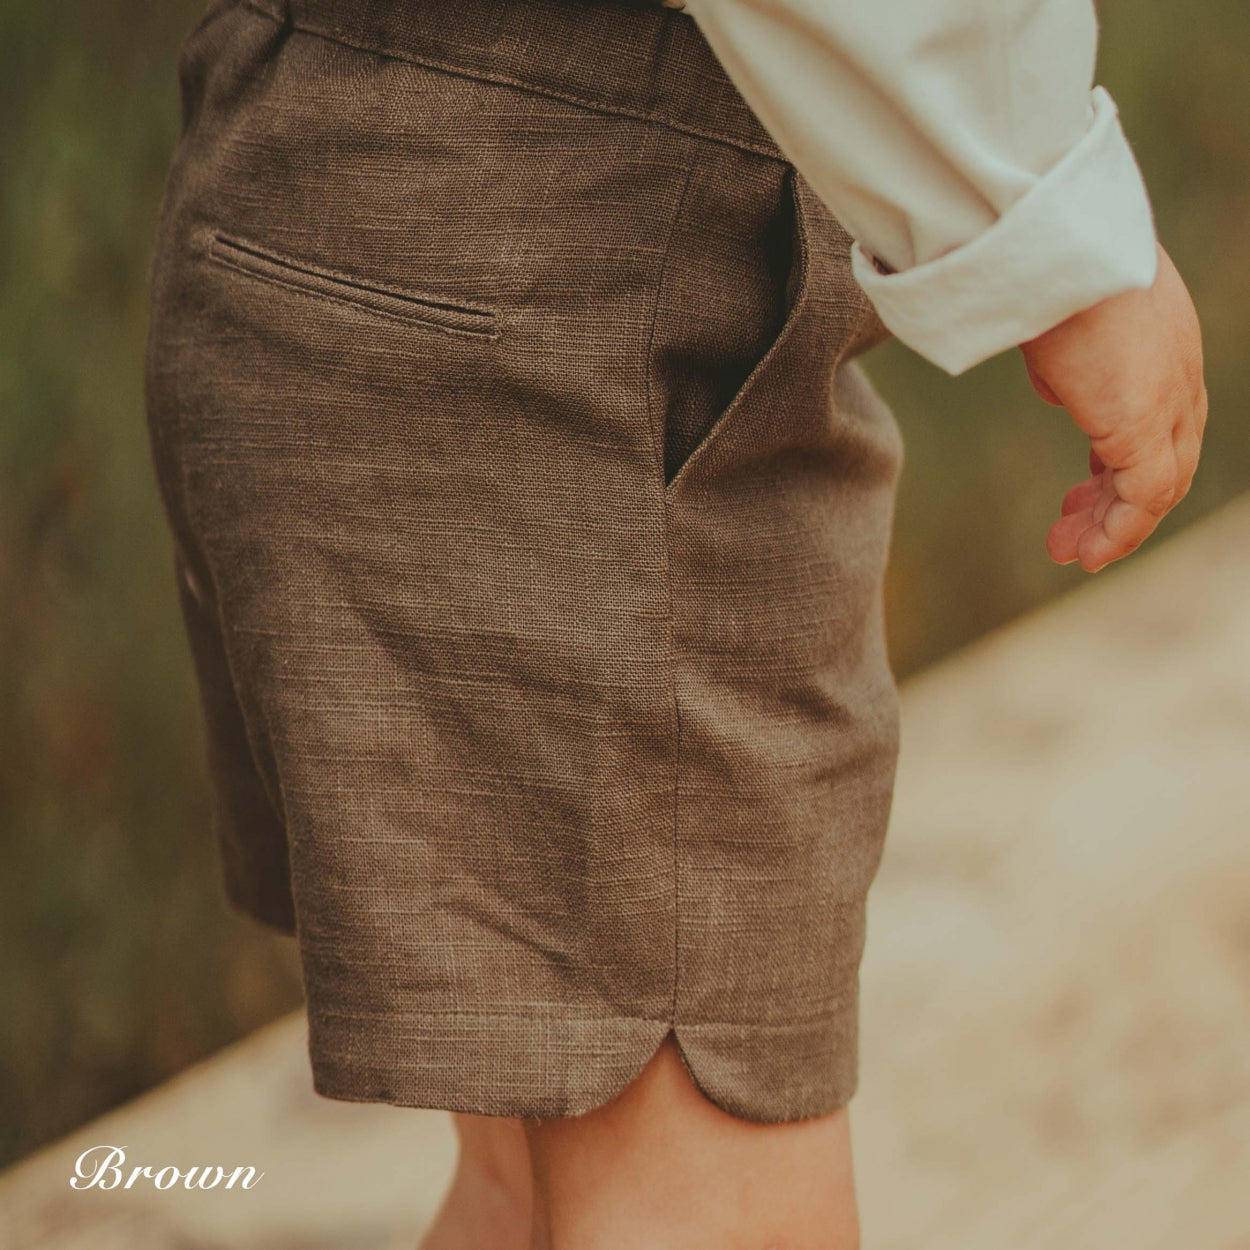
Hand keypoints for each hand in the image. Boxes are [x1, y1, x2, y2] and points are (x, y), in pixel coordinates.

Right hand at [1018, 242, 1206, 572]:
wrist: (1060, 253)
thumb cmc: (1051, 271)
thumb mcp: (1063, 319)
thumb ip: (1071, 358)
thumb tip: (1064, 389)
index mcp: (1167, 348)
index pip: (1160, 425)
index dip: (1120, 467)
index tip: (1081, 493)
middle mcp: (1181, 379)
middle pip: (1166, 462)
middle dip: (1116, 506)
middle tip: (1073, 532)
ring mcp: (1170, 404)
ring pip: (1159, 488)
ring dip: (1112, 526)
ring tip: (1070, 552)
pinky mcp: (1147, 429)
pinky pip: (1144, 499)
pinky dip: (1119, 532)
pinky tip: (1087, 551)